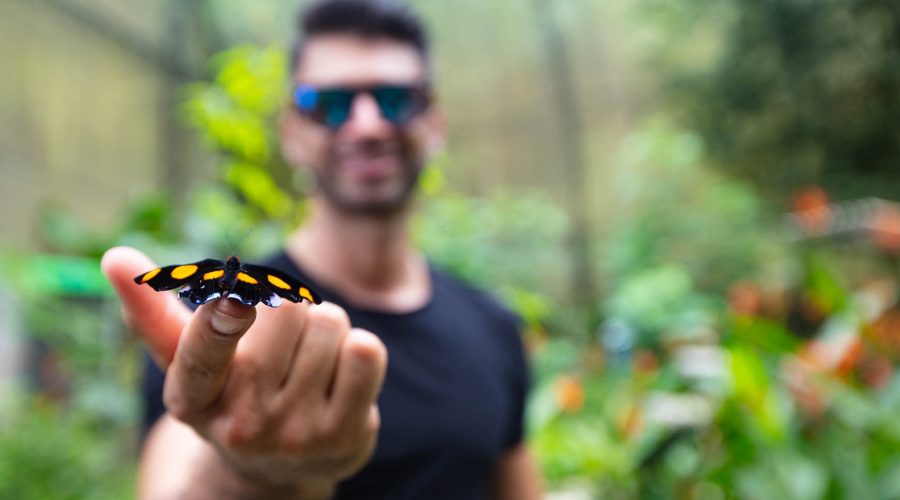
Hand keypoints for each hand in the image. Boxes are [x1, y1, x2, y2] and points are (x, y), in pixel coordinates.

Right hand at [101, 246, 386, 496]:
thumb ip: (154, 311)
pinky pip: (366, 351)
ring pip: (330, 322)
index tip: (232, 298)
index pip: (203, 354)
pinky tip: (340, 375)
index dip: (220, 321)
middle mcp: (242, 424)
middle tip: (282, 341)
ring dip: (325, 327)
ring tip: (308, 360)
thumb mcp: (188, 361)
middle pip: (287, 309)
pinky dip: (358, 348)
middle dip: (290, 308)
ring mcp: (295, 435)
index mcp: (192, 399)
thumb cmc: (231, 391)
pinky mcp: (344, 437)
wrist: (280, 464)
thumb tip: (115, 258)